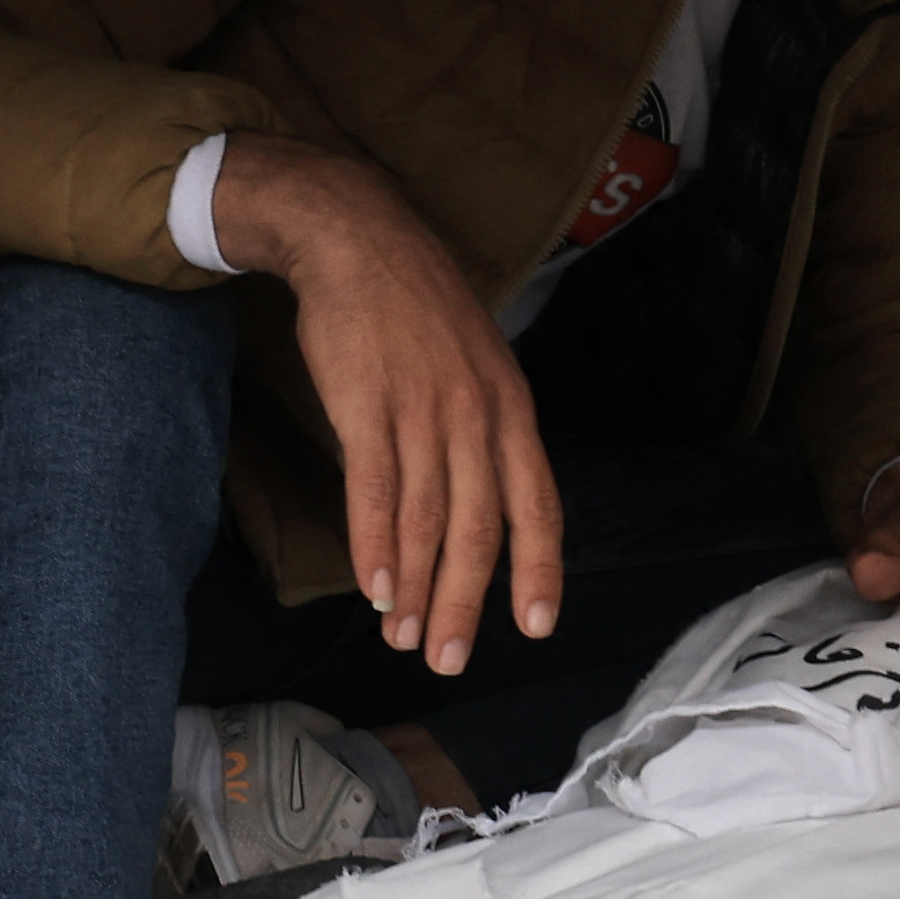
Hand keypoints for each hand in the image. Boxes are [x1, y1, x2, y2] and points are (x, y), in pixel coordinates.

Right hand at [211, 145, 560, 676]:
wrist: (360, 239)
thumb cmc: (416, 306)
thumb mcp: (478, 362)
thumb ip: (484, 430)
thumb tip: (484, 498)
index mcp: (510, 409)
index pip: (537, 504)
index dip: (539, 568)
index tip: (537, 624)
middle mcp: (476, 417)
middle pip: (479, 529)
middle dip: (466, 603)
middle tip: (450, 659)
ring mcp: (423, 412)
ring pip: (427, 522)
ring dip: (416, 590)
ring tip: (405, 639)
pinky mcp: (368, 407)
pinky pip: (378, 492)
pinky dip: (376, 547)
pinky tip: (375, 587)